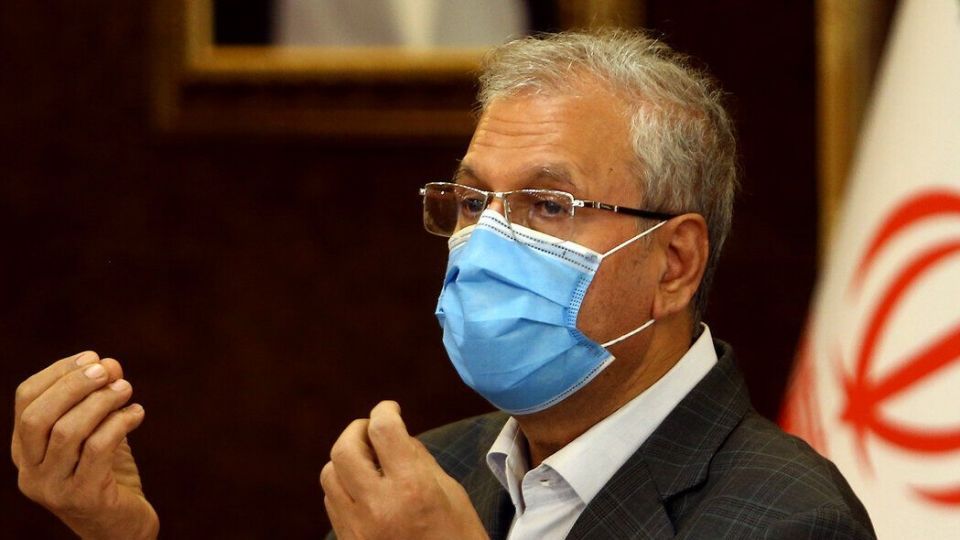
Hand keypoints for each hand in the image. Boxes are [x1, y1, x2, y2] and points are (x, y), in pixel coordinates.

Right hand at [11, 351, 158, 538]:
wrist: (122, 526)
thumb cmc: (107, 473)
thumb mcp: (97, 431)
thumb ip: (99, 400)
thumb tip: (110, 363)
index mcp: (25, 450)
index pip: (25, 401)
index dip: (58, 373)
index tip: (92, 357)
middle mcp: (30, 471)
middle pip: (37, 416)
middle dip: (73, 385)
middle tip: (107, 368)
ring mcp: (53, 488)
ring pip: (67, 432)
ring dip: (100, 402)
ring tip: (127, 389)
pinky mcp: (83, 498)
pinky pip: (98, 450)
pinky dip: (119, 423)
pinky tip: (137, 413)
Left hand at [320, 401, 487, 539]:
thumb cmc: (460, 538)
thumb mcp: (451, 493)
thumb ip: (419, 459)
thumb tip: (396, 435)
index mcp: (413, 488)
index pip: (384, 430)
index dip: (385, 410)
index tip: (390, 409)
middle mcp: (379, 506)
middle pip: (344, 449)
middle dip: (357, 430)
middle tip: (371, 428)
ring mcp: (358, 528)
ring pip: (329, 474)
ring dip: (345, 458)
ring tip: (367, 458)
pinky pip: (331, 502)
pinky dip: (342, 485)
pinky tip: (362, 486)